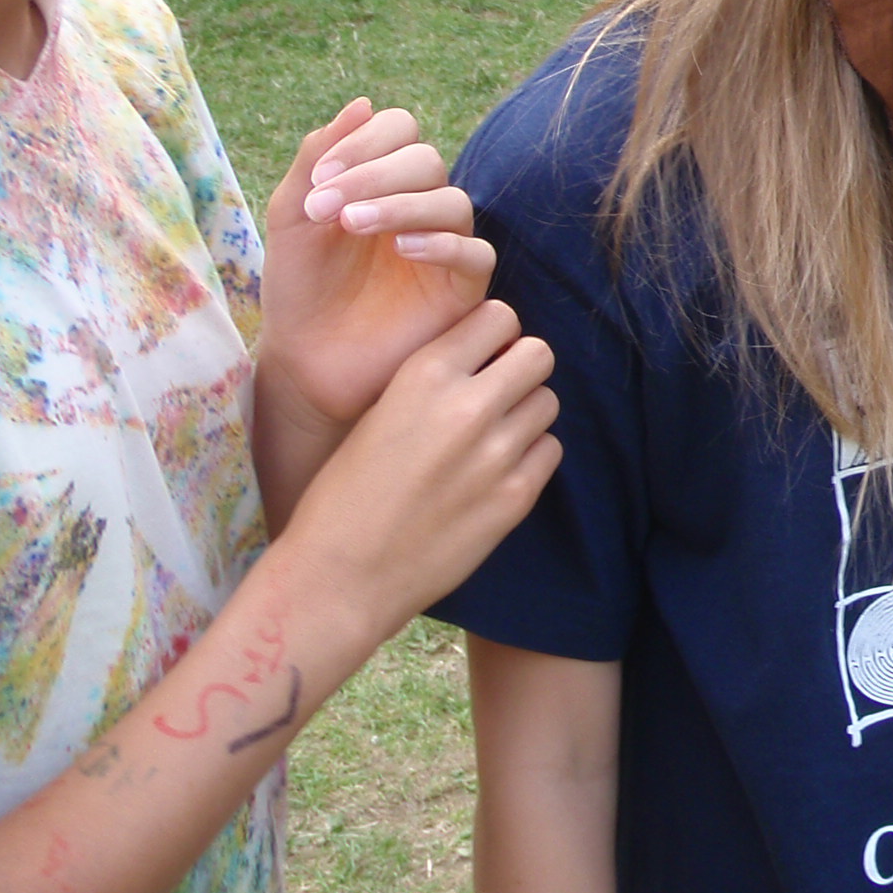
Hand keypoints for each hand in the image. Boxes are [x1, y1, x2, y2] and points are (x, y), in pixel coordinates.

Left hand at [263, 99, 495, 423]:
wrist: (305, 359)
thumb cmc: (300, 286)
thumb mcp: (293, 216)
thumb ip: (316, 159)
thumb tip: (362, 102)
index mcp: (384, 180)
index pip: (400, 130)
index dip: (365, 142)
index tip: (320, 178)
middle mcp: (421, 205)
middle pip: (426, 161)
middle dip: (375, 174)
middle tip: (326, 207)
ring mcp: (446, 245)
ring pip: (452, 202)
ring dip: (401, 204)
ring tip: (351, 225)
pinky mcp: (463, 288)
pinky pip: (475, 254)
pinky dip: (442, 244)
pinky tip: (401, 250)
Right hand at [272, 298, 559, 648]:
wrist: (341, 575)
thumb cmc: (347, 491)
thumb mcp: (381, 410)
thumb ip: (435, 378)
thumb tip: (487, 356)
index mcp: (425, 373)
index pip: (500, 316)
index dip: (495, 336)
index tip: (483, 355)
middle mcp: (468, 405)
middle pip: (539, 354)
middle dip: (521, 368)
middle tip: (498, 394)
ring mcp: (498, 453)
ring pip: (548, 402)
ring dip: (526, 414)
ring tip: (491, 439)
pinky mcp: (516, 497)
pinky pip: (550, 450)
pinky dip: (532, 456)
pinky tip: (497, 473)